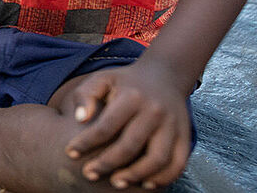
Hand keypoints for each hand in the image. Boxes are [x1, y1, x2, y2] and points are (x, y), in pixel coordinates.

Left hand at [63, 61, 191, 189]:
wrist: (165, 75)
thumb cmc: (125, 82)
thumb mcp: (102, 78)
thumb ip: (85, 94)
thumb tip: (80, 118)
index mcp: (132, 97)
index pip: (106, 126)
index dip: (86, 142)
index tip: (70, 153)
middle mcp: (155, 111)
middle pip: (130, 145)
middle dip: (107, 163)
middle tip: (88, 174)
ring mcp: (173, 125)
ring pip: (157, 158)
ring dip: (136, 174)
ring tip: (116, 183)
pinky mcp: (185, 136)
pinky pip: (178, 163)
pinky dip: (164, 178)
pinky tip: (145, 184)